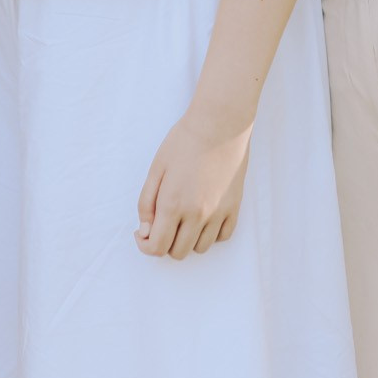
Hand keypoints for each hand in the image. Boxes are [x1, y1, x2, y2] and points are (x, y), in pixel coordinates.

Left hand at [136, 107, 250, 259]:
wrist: (219, 125)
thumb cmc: (184, 142)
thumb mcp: (156, 169)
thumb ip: (146, 203)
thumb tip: (145, 230)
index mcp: (173, 205)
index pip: (157, 248)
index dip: (145, 246)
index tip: (143, 233)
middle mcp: (197, 215)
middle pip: (178, 252)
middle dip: (165, 242)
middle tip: (163, 222)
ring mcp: (218, 213)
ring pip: (200, 248)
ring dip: (188, 240)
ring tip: (184, 218)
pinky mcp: (234, 207)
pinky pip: (222, 237)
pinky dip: (210, 234)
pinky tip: (203, 217)